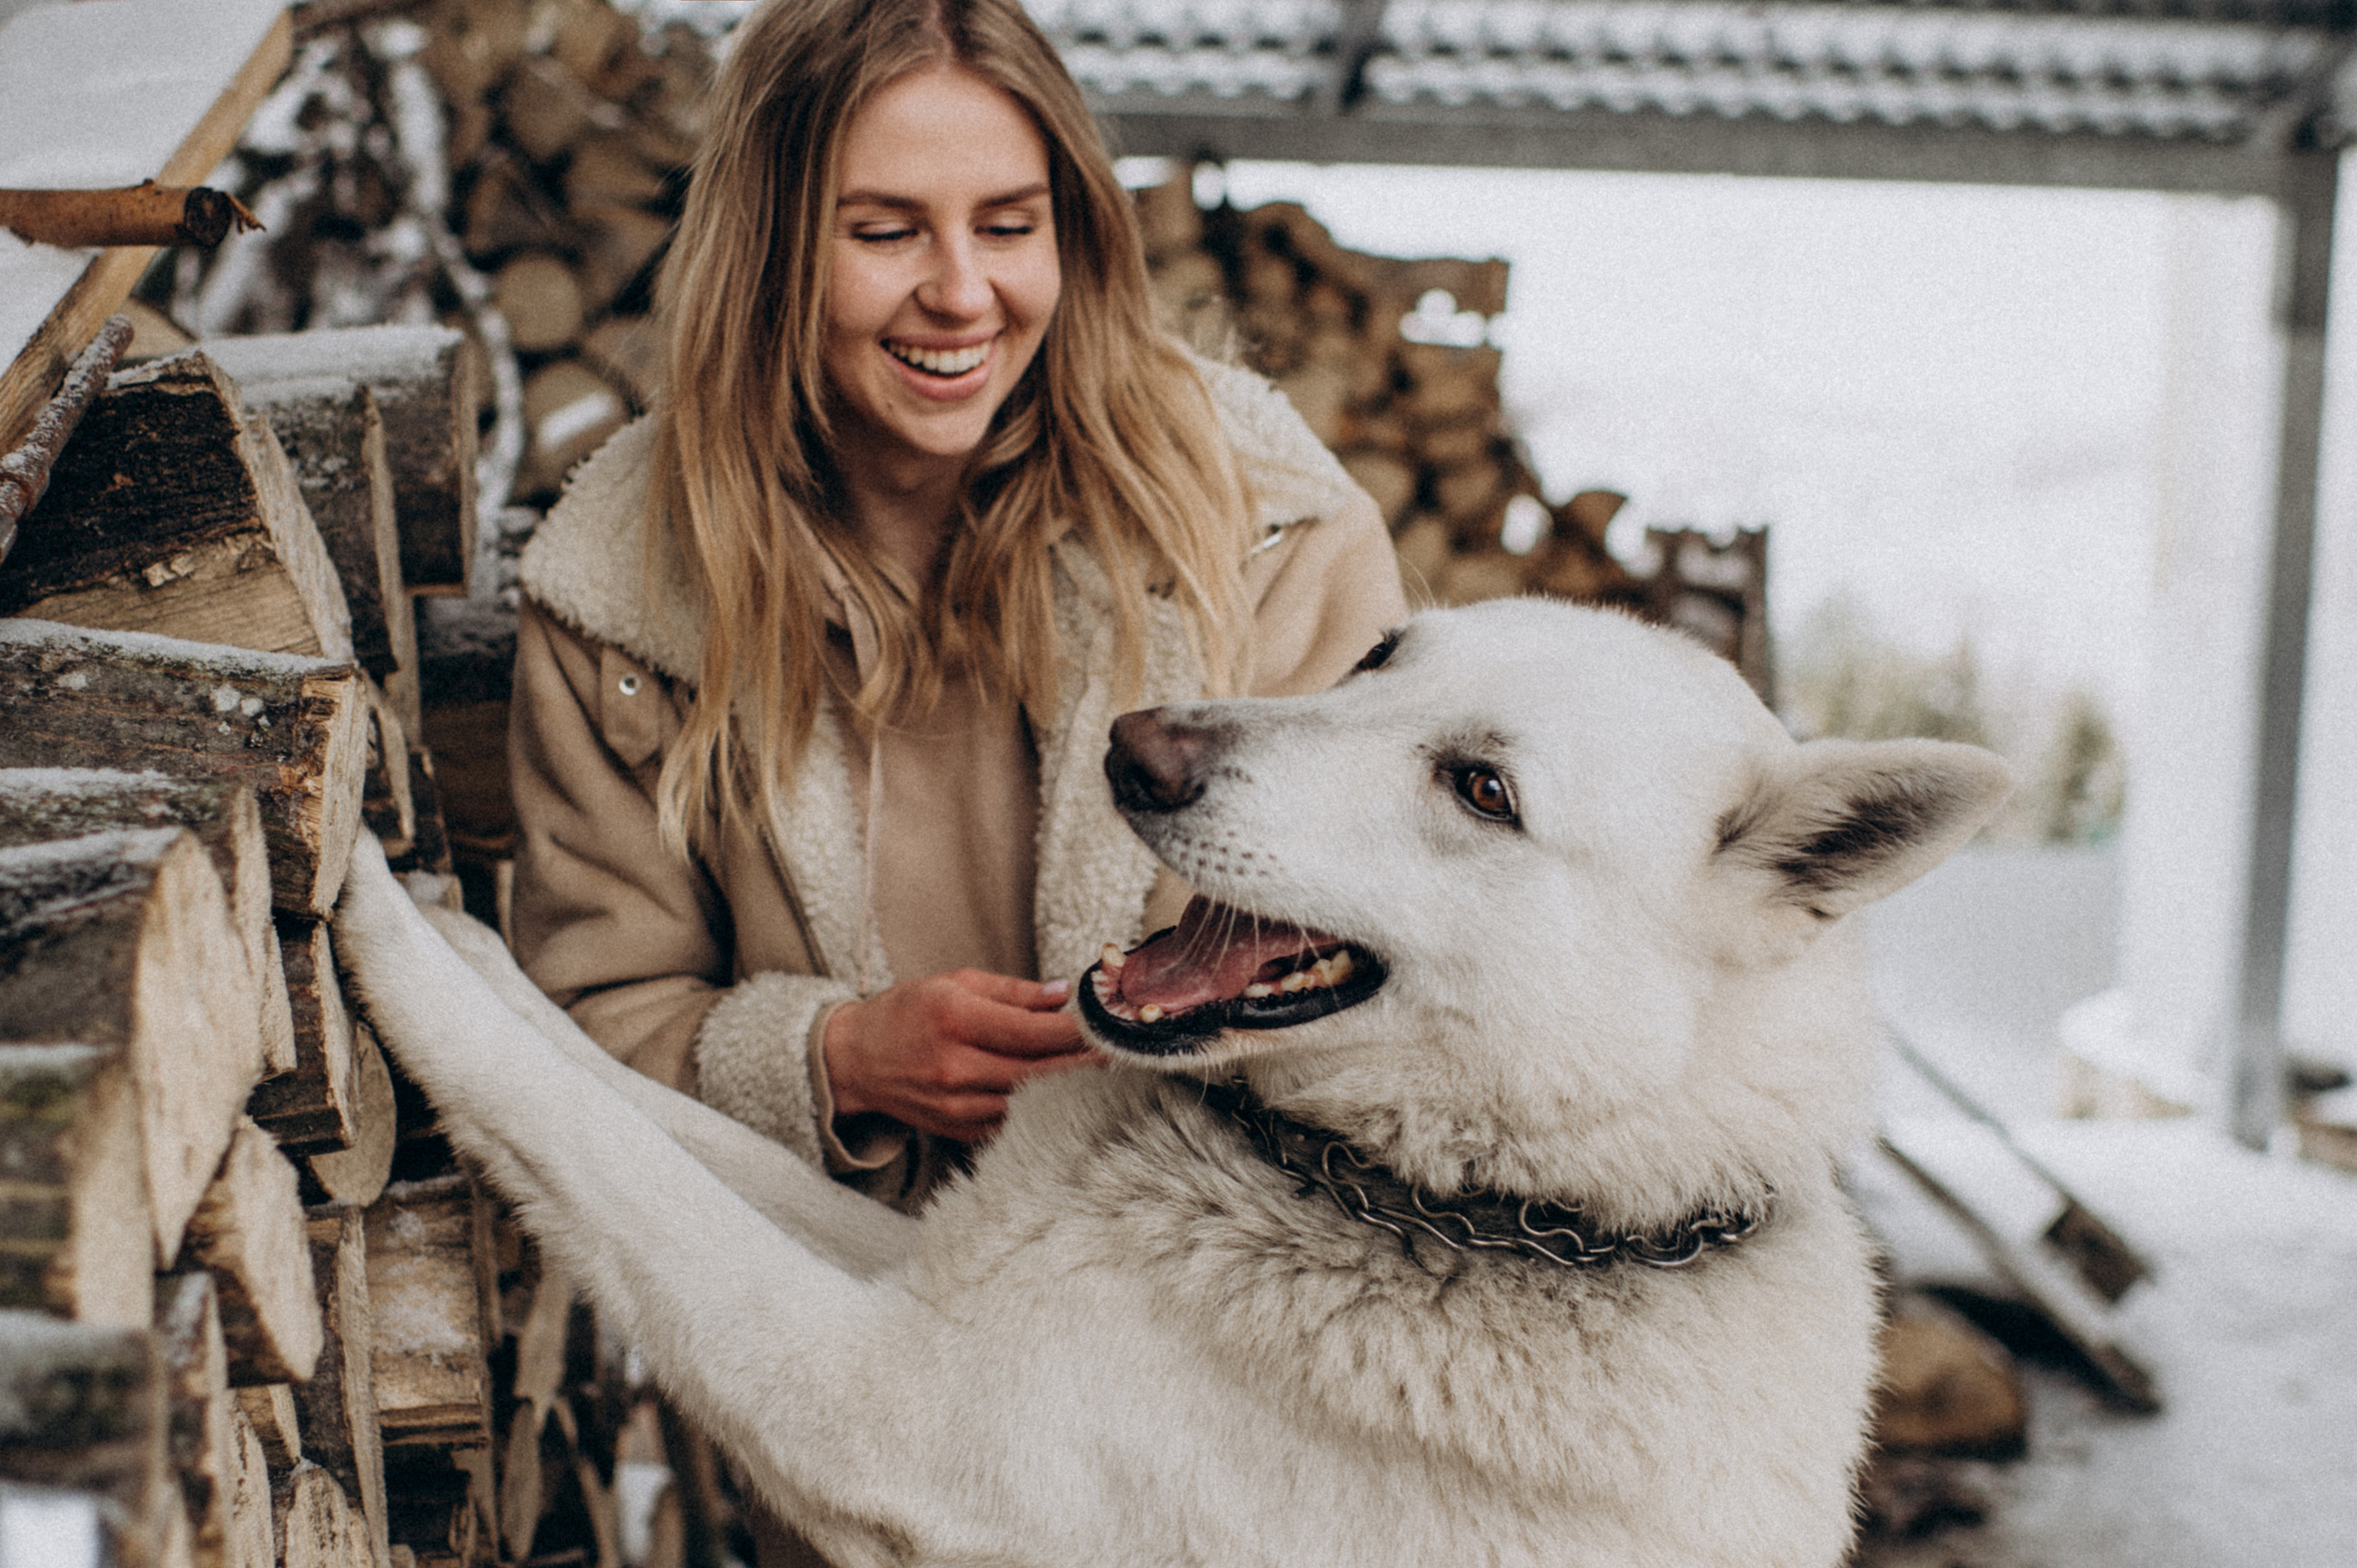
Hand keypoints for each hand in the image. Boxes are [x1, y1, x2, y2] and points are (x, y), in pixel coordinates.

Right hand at [821, 969, 1092, 1142]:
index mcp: (956, 1021)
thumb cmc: (907, 1012)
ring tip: (1106, 1075)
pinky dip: (1043, 1110)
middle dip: (1086, 1063)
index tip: (1108, 1024)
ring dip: (1071, 1090)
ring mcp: (957, 1106)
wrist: (855, 1060)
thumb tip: (1064, 995)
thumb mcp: (956, 983)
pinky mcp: (959, 1130)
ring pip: (1030, 1103)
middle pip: (1039, 1072)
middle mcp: (956, 1068)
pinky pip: (1012, 1123)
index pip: (1033, 1033)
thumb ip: (1014, 992)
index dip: (1077, 1032)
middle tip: (1123, 1053)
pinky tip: (1068, 1098)